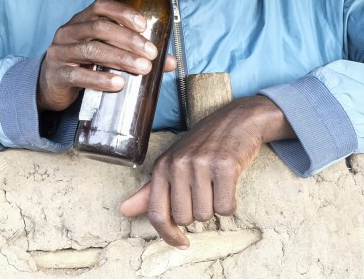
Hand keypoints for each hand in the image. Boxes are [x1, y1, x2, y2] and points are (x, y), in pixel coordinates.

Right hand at [36, 0, 176, 112]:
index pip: (100, 7)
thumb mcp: (106, 54)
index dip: (122, 12)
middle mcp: (69, 32)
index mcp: (82, 20)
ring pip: (92, 50)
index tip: (144, 24)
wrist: (50, 86)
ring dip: (121, 58)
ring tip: (142, 68)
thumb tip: (170, 62)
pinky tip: (117, 84)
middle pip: (100, 29)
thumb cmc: (83, 64)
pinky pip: (78, 75)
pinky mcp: (57, 75)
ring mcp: (60, 52)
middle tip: (151, 53)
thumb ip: (135, 54)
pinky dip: (100, 79)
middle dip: (129, 40)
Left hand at [119, 95, 294, 247]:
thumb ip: (150, 190)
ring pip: (205, 214)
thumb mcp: (174, 162)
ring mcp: (201, 164)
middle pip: (185, 218)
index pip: (157, 213)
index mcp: (162, 166)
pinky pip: (225, 207)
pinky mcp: (225, 166)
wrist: (239, 119)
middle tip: (206, 191)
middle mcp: (178, 164)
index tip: (182, 243)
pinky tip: (230, 186)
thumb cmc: (205, 144)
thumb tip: (124, 211)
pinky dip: (230, 204)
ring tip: (218, 185)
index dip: (168, 234)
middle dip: (198, 212)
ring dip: (215, 207)